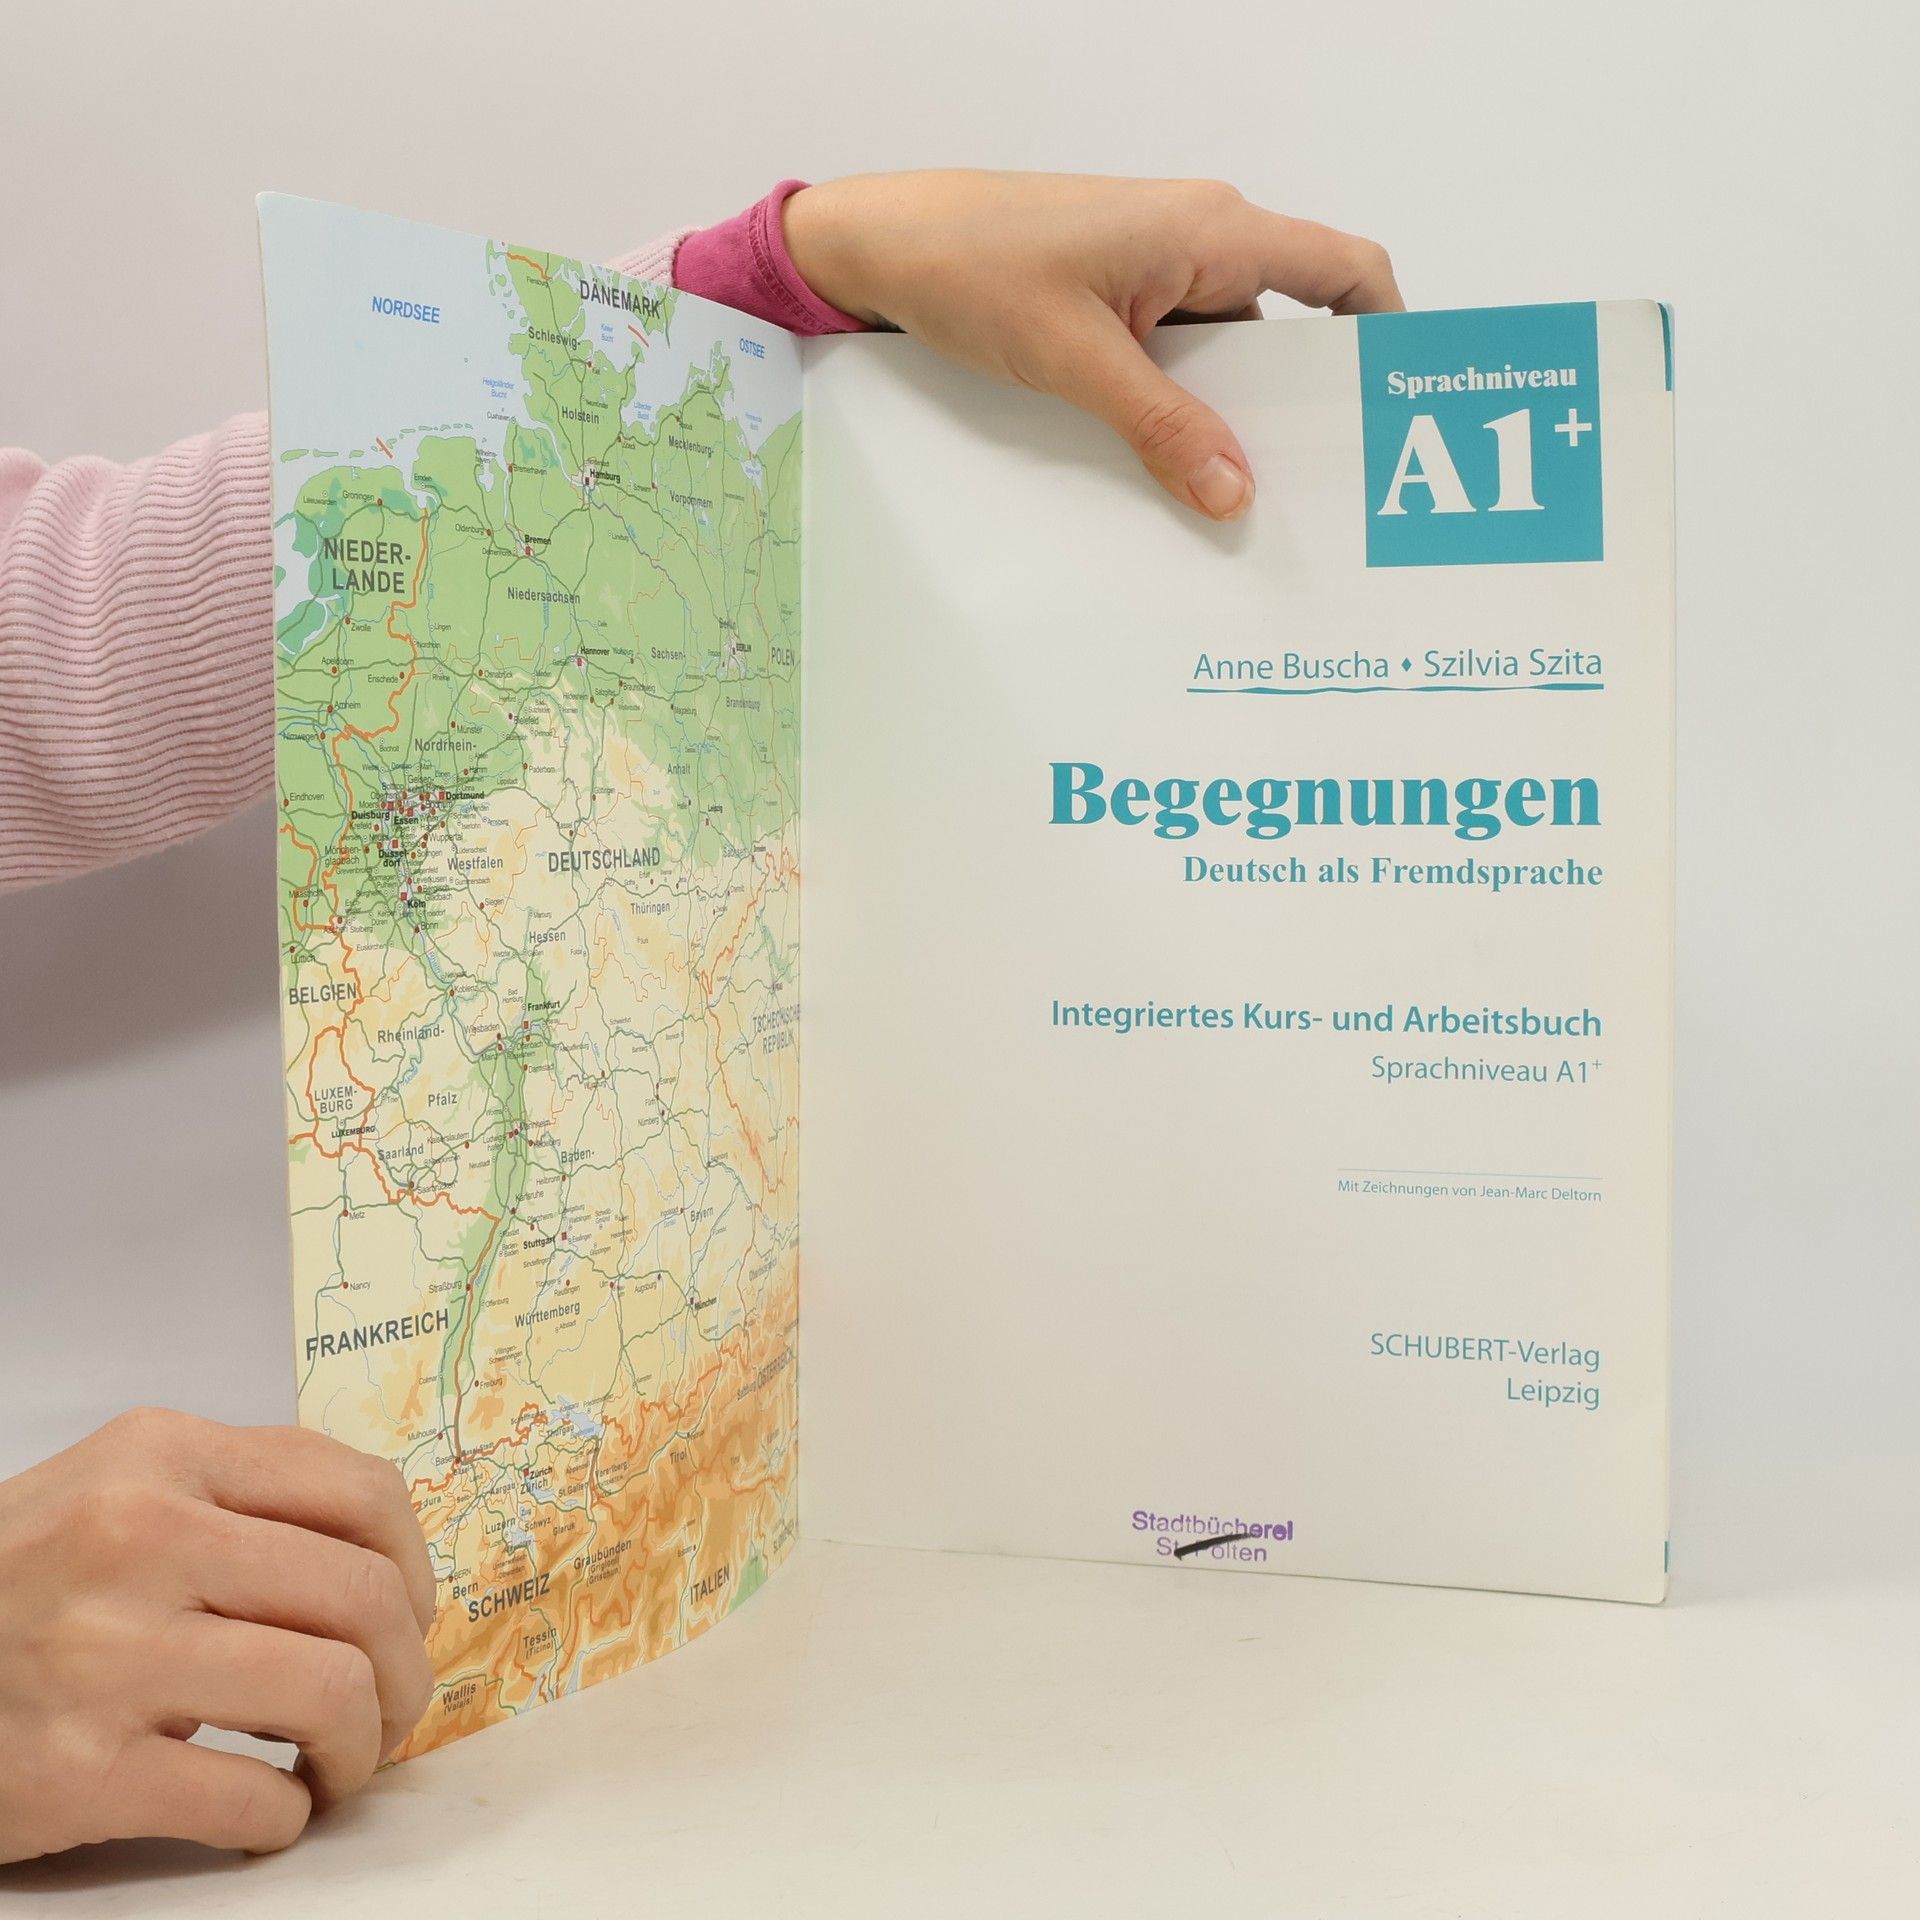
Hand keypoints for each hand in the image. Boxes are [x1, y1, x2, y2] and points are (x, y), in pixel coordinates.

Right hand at [0, 1407, 434, 1861]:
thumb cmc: (19, 1585)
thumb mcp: (119, 1490)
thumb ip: (239, 1496)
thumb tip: (384, 1557)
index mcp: (165, 1456)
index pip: (360, 1491)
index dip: (416, 1565)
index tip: (410, 1614)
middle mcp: (140, 1538)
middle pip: (362, 1597)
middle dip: (405, 1669)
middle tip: (392, 1706)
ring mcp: (108, 1654)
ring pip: (330, 1692)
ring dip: (363, 1746)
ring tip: (338, 1764)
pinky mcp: (81, 1770)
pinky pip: (250, 1797)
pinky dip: (285, 1817)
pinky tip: (268, 1811)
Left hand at [784, 169, 1403, 521]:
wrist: (880, 246)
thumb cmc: (970, 264)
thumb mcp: (1075, 359)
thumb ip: (1162, 427)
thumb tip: (1235, 492)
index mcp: (1210, 231)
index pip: (1342, 270)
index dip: (1387, 333)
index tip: (1400, 409)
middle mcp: (1197, 242)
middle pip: (1290, 327)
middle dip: (1305, 404)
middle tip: (1320, 490)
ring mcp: (1156, 273)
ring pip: (1229, 355)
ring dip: (1234, 418)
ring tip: (1244, 498)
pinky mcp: (1119, 302)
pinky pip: (1177, 361)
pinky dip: (1184, 412)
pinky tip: (1174, 472)